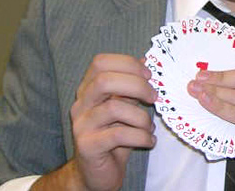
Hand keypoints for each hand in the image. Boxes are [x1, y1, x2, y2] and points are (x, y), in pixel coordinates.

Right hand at [32, 54, 156, 190]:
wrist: (96, 173)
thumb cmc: (114, 137)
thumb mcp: (125, 107)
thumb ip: (131, 86)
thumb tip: (145, 61)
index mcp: (88, 89)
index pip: (100, 62)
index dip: (127, 64)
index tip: (148, 75)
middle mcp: (81, 104)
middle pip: (104, 80)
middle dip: (136, 85)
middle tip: (153, 97)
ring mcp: (81, 125)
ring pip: (113, 108)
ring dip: (141, 116)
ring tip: (148, 127)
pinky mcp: (87, 146)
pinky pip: (117, 135)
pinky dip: (140, 136)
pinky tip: (148, 141)